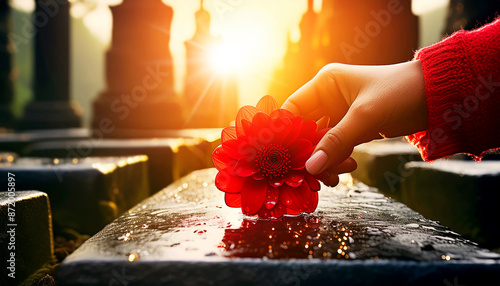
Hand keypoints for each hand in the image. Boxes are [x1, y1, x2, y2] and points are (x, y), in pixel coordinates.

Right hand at [282, 60, 426, 185]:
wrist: (436, 96)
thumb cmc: (399, 92)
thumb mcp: (365, 117)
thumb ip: (336, 142)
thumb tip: (310, 167)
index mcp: (326, 83)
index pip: (293, 109)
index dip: (285, 132)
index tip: (283, 156)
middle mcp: (328, 97)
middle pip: (305, 130)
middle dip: (308, 153)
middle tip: (313, 174)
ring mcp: (340, 114)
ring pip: (320, 142)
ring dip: (324, 160)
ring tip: (334, 177)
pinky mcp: (352, 128)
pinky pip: (335, 147)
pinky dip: (337, 160)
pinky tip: (345, 170)